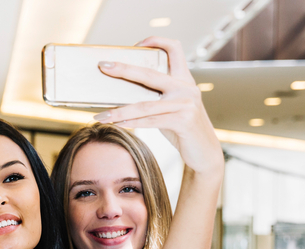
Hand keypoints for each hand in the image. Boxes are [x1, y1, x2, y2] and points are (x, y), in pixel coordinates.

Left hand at [95, 37, 222, 175]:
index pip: (174, 48)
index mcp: (184, 79)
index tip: (136, 44)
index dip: (156, 41)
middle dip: (124, 69)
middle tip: (103, 66)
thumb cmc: (182, 128)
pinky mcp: (183, 121)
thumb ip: (158, 95)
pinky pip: (150, 121)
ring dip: (119, 111)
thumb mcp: (173, 106)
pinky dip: (131, 123)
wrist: (205, 150)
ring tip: (100, 115)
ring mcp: (186, 104)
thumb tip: (125, 91)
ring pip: (145, 105)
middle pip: (150, 74)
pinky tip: (116, 124)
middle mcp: (186, 87)